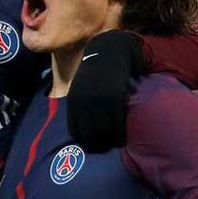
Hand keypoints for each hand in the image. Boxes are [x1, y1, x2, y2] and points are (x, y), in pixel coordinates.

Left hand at [68, 30, 144, 151]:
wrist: (109, 49)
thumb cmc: (97, 71)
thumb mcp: (82, 87)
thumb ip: (82, 105)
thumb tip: (87, 126)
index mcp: (73, 101)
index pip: (75, 131)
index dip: (85, 143)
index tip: (95, 148)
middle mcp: (83, 102)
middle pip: (89, 134)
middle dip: (98, 146)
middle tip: (108, 149)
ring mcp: (98, 99)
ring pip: (104, 131)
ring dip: (110, 143)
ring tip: (117, 144)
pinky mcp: (114, 95)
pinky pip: (117, 121)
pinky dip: (120, 134)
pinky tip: (123, 139)